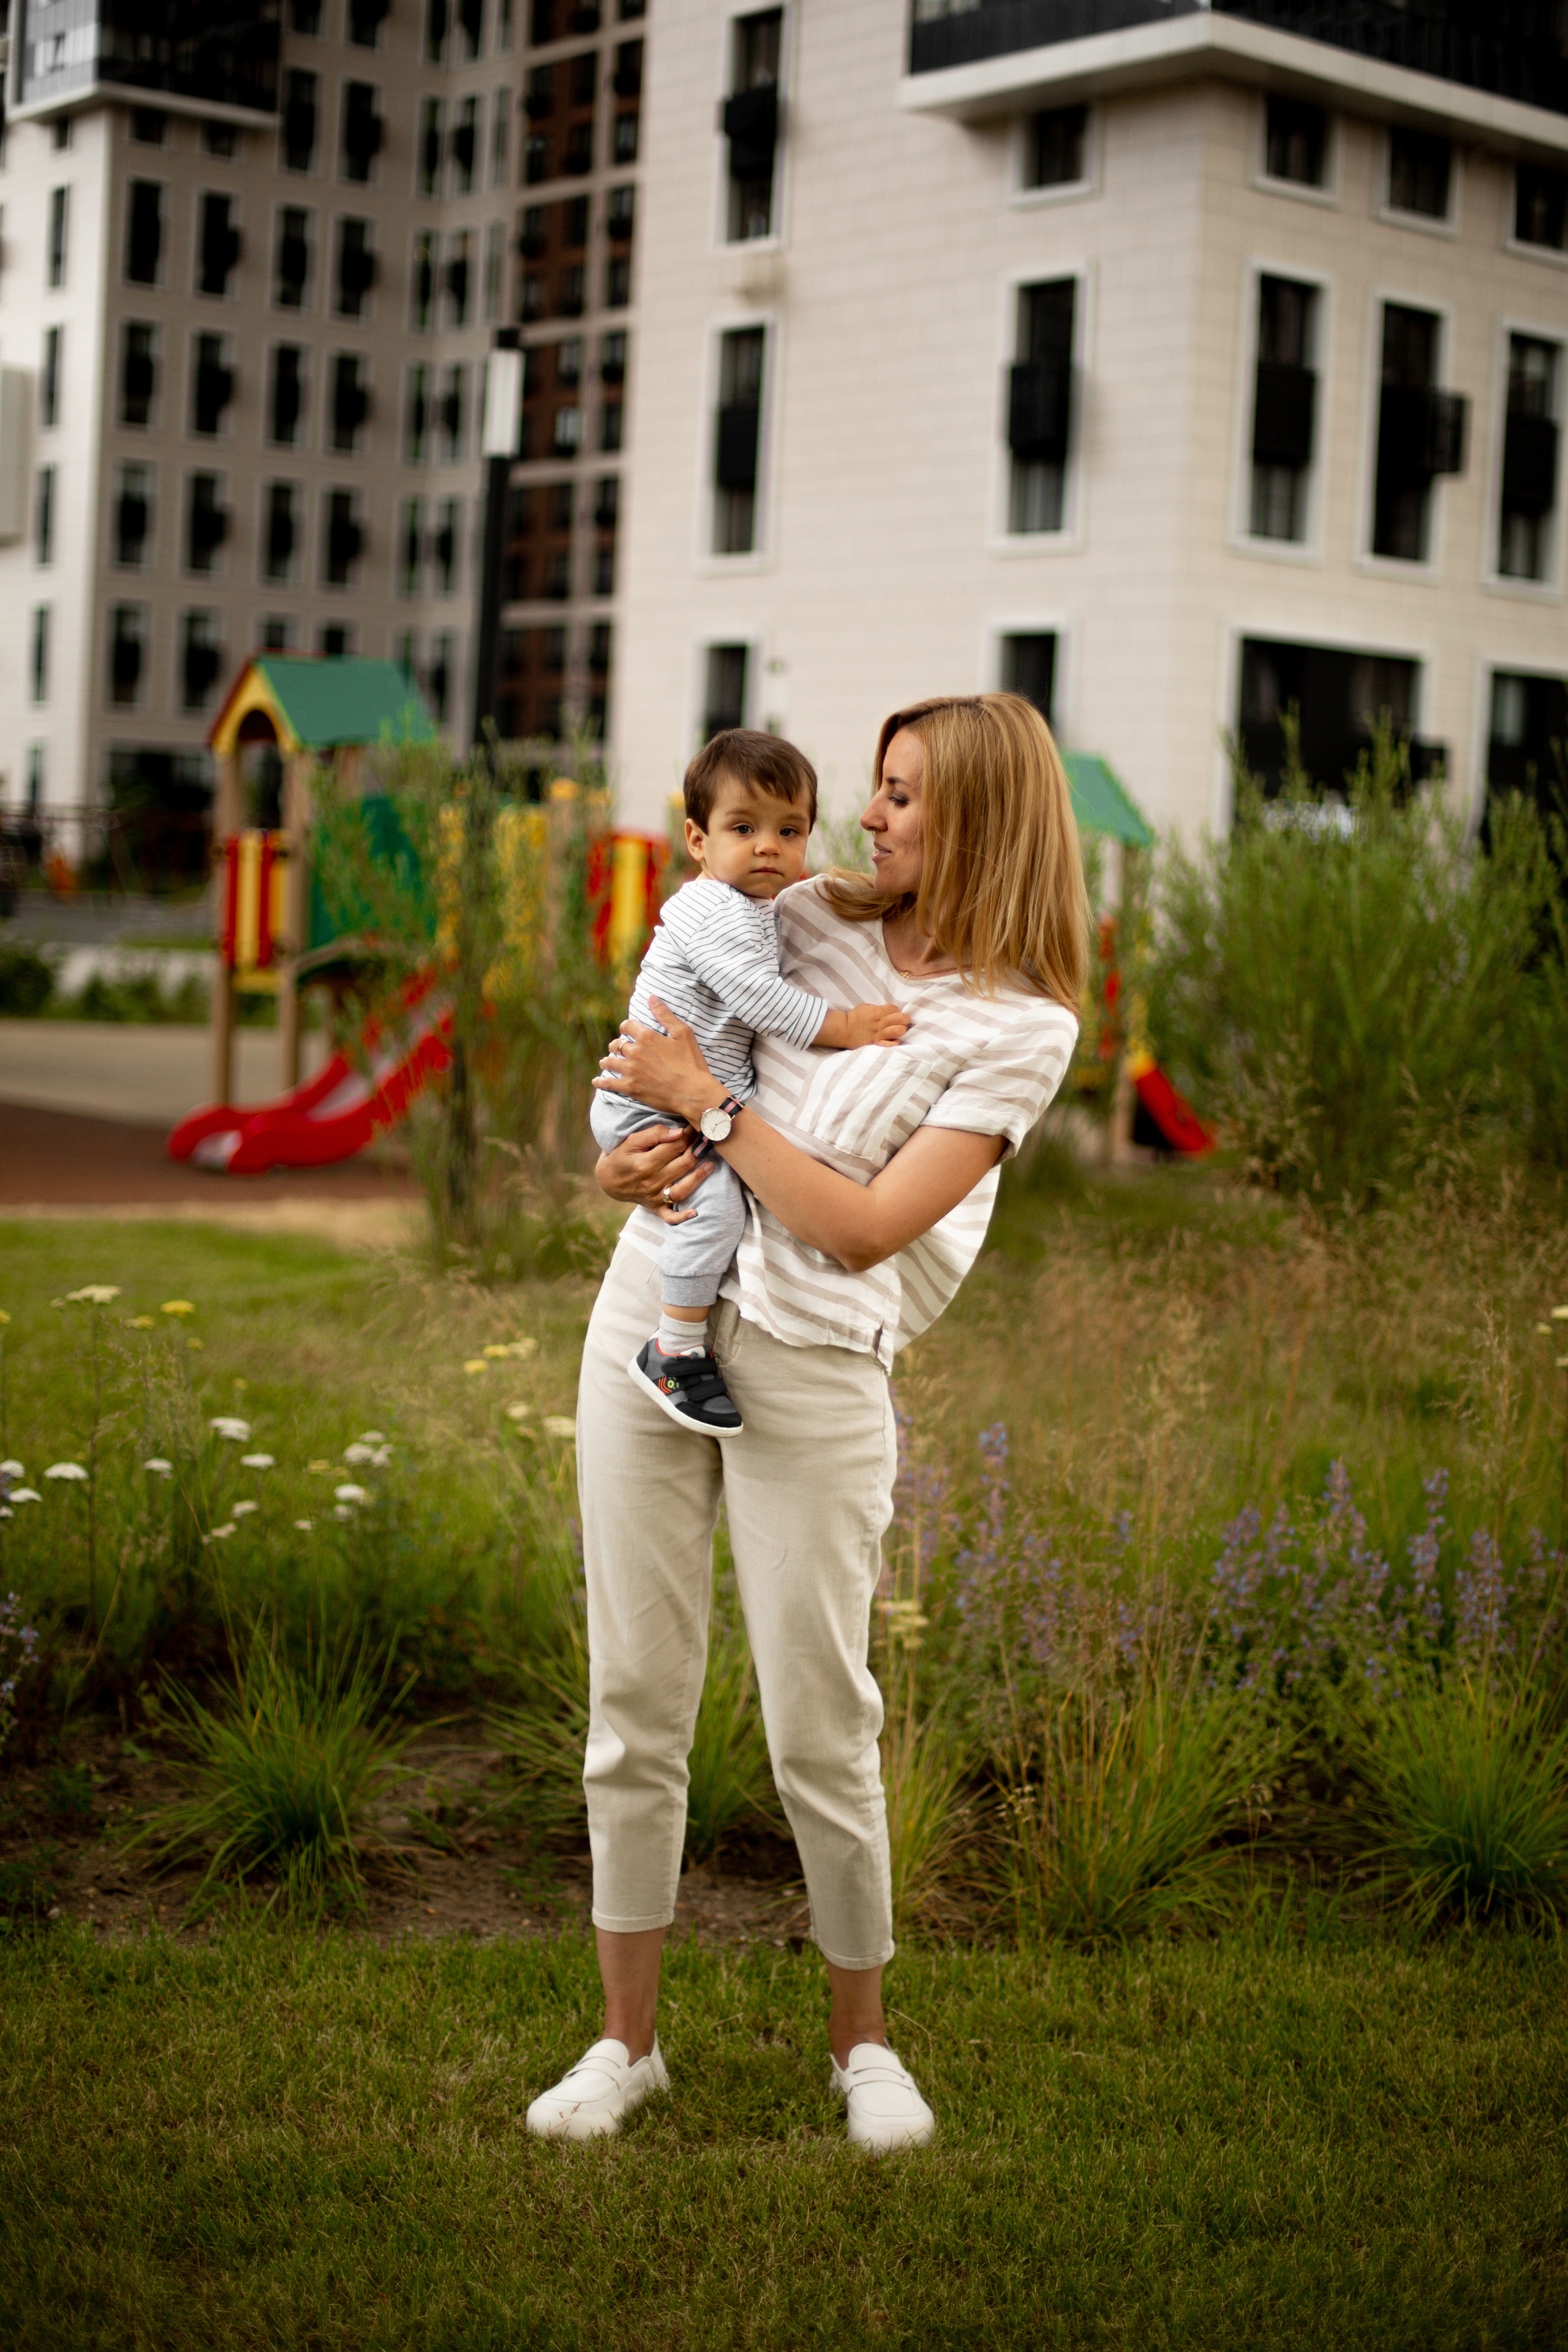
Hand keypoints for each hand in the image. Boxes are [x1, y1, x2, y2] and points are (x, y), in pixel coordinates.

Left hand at [593, 998, 726, 1123]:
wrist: (692, 1093)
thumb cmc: (691, 1063)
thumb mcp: (683, 1034)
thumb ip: (665, 1015)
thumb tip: (651, 997)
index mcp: (647, 1037)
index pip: (627, 1026)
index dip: (625, 1027)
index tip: (625, 1030)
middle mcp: (635, 1052)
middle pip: (617, 1044)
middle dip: (616, 1045)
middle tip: (615, 1048)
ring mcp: (631, 1070)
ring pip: (610, 1062)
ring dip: (607, 1060)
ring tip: (605, 1062)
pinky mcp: (630, 1088)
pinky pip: (609, 1083)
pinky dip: (601, 1081)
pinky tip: (596, 1081)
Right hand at [593, 1120, 714, 1223]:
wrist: (607, 1181)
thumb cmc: (621, 1156)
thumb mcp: (630, 1141)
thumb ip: (654, 1134)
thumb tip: (678, 1132)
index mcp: (644, 1163)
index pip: (674, 1147)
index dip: (688, 1135)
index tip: (696, 1127)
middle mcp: (651, 1181)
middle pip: (682, 1166)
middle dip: (697, 1152)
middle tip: (707, 1141)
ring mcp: (654, 1197)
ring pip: (682, 1190)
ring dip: (698, 1178)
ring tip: (710, 1166)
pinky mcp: (656, 1207)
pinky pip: (670, 1216)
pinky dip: (682, 1217)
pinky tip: (695, 1212)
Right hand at [844, 1002, 910, 1048]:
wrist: (844, 1030)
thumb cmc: (854, 1017)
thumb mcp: (865, 1007)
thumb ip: (877, 1009)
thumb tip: (887, 1011)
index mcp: (877, 1012)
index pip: (895, 1009)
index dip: (897, 1011)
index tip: (895, 1014)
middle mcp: (880, 1022)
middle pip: (901, 1018)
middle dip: (905, 1019)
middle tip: (903, 1021)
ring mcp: (879, 1033)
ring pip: (898, 1031)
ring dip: (902, 1030)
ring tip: (900, 1030)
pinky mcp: (876, 1043)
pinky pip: (888, 1044)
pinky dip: (894, 1043)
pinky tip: (895, 1041)